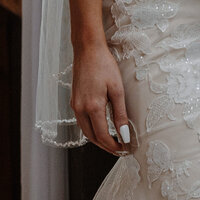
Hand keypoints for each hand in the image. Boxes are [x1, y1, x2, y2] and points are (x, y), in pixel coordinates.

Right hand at [71, 39, 132, 154]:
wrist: (87, 50)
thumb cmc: (104, 65)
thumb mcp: (117, 90)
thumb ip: (120, 115)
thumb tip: (125, 135)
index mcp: (92, 107)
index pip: (103, 136)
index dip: (114, 146)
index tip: (126, 149)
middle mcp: (80, 109)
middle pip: (92, 137)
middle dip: (106, 146)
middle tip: (121, 149)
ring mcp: (74, 105)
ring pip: (85, 131)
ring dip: (98, 139)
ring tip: (113, 141)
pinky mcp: (73, 101)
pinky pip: (82, 122)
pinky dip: (92, 129)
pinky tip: (101, 128)